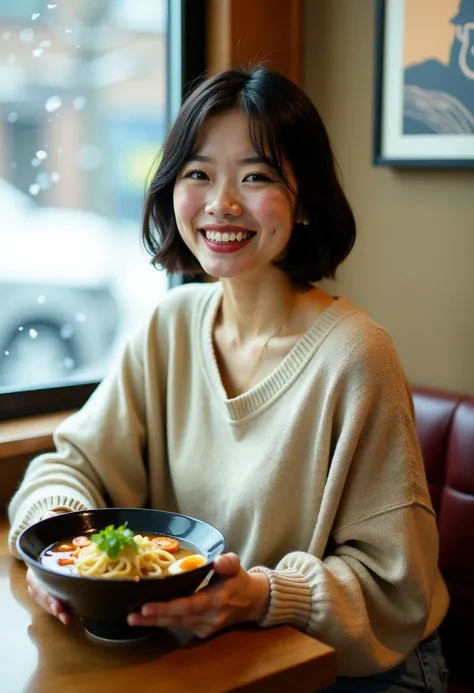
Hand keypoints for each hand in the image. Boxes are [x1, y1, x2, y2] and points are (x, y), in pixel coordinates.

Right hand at [26, 509, 71, 624]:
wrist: (56, 534)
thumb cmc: (53, 531)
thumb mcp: (52, 524)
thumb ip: (50, 520)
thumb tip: (48, 515)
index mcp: (36, 564)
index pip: (38, 582)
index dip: (46, 594)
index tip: (57, 603)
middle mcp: (39, 578)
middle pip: (44, 597)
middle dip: (54, 607)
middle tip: (66, 615)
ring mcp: (48, 585)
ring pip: (50, 602)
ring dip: (60, 611)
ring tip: (71, 618)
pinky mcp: (59, 587)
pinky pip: (60, 600)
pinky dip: (67, 607)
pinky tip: (77, 613)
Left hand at [127, 553, 269, 638]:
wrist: (252, 602)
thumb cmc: (239, 580)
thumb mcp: (237, 566)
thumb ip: (228, 562)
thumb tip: (218, 560)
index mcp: (216, 599)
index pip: (187, 605)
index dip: (166, 608)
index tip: (146, 607)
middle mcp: (209, 617)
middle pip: (177, 619)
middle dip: (153, 619)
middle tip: (130, 616)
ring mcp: (206, 628)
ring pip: (176, 625)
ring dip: (154, 623)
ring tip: (133, 618)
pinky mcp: (203, 633)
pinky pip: (181, 627)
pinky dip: (165, 622)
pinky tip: (149, 618)